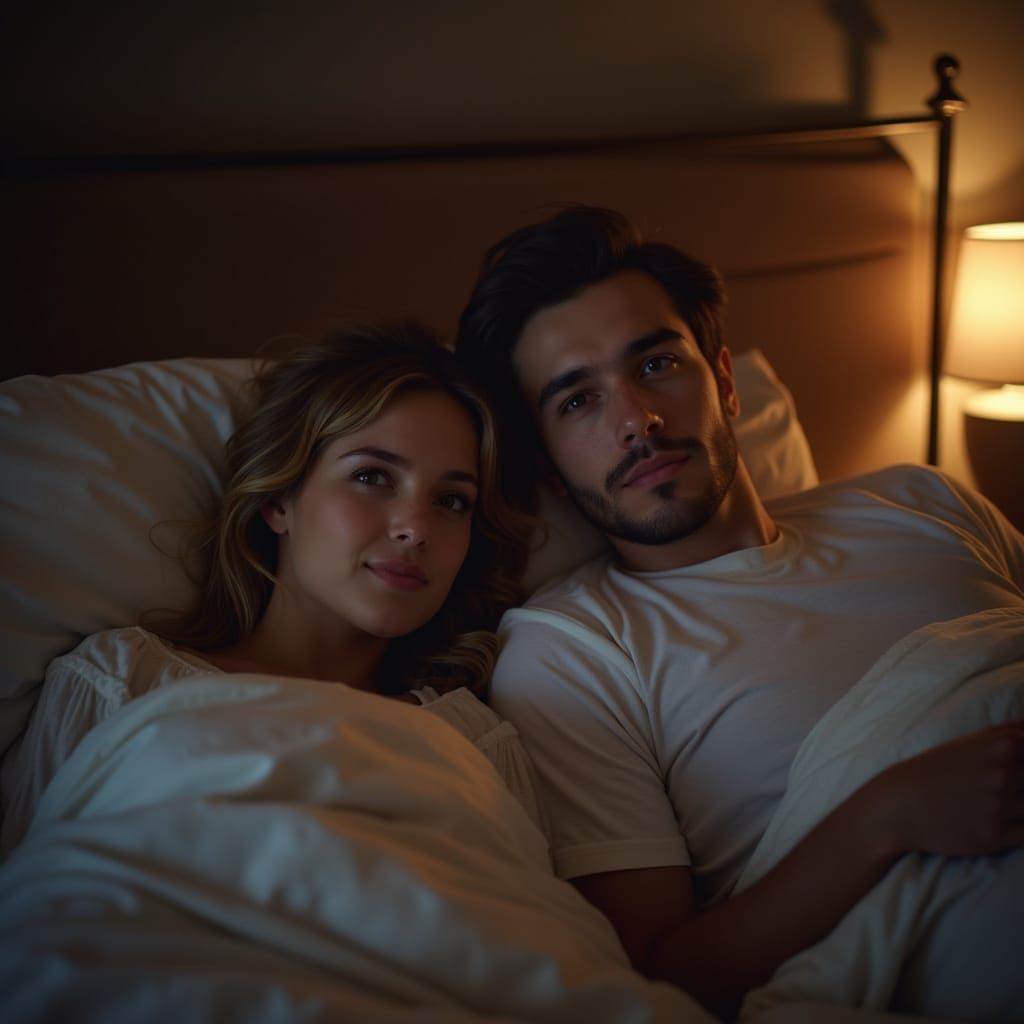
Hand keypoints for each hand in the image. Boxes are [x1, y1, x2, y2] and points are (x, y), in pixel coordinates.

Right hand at [871, 721, 1023, 857]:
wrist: (901, 804)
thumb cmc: (938, 768)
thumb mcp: (971, 740)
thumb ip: (1012, 731)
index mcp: (1003, 745)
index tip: (1020, 773)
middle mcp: (1004, 774)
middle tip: (1010, 788)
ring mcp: (1000, 806)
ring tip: (1003, 802)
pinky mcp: (995, 836)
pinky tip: (1008, 821)